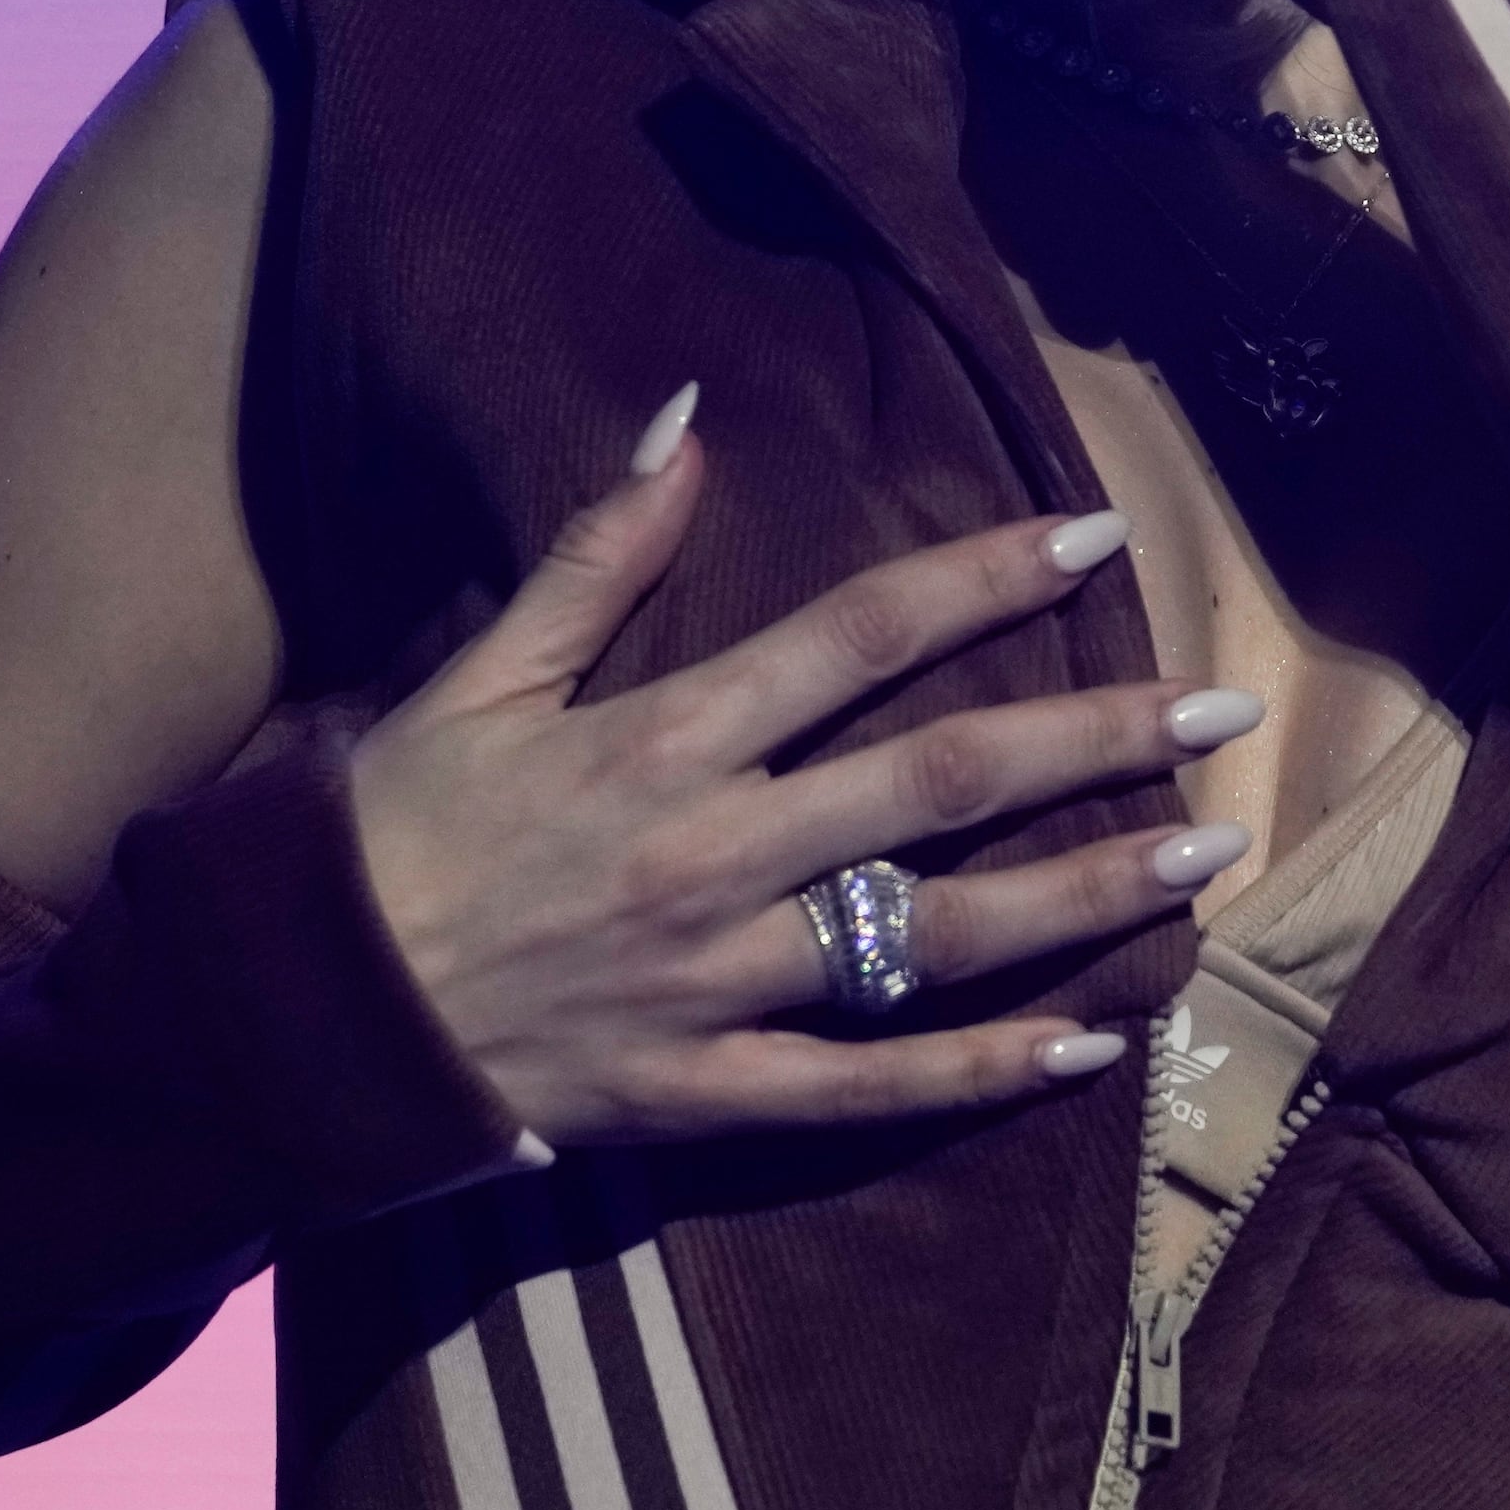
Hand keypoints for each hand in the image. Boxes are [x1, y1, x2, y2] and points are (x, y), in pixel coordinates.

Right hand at [344, 391, 1259, 1146]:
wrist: (288, 1025)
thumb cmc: (381, 838)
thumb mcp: (471, 675)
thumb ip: (592, 553)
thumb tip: (689, 417)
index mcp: (665, 739)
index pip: (861, 635)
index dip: (986, 577)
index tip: (1098, 534)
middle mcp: (716, 856)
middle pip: (941, 783)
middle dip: (1093, 739)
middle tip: (1221, 714)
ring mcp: (720, 984)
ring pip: (936, 935)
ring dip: (1081, 894)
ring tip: (1201, 859)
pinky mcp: (705, 1092)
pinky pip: (866, 1088)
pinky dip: (981, 1072)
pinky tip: (1091, 1043)